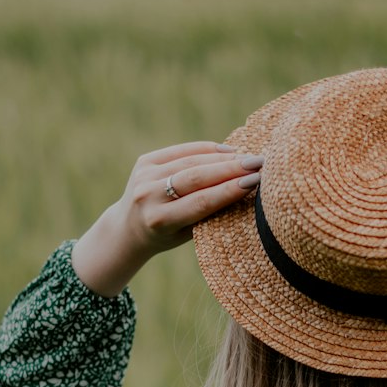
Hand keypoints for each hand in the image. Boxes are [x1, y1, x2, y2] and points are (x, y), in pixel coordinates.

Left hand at [72, 141, 261, 296]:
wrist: (128, 228)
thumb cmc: (166, 236)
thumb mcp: (187, 234)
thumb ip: (209, 214)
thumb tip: (245, 190)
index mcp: (159, 221)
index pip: (201, 202)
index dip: (229, 190)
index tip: (256, 181)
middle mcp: (148, 196)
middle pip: (196, 177)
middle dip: (231, 169)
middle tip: (259, 163)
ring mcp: (144, 176)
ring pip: (190, 161)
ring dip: (223, 158)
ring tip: (248, 157)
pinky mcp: (145, 161)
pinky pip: (181, 151)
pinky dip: (206, 149)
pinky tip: (228, 150)